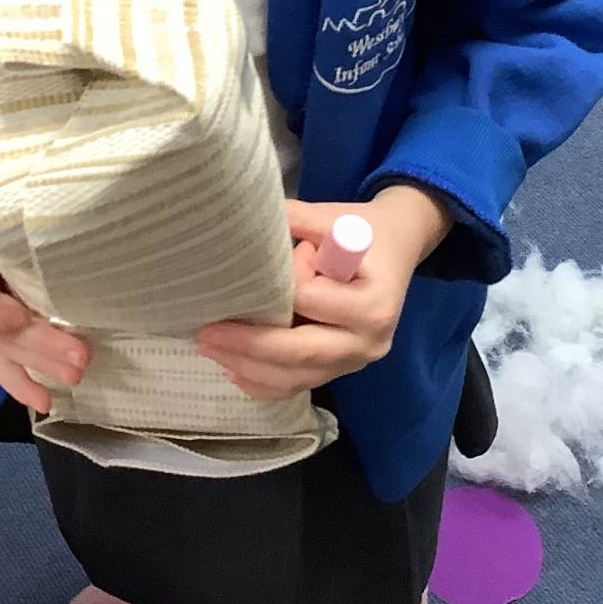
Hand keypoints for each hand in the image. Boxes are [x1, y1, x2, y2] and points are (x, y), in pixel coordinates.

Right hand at [0, 185, 89, 412]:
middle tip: (81, 357)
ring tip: (74, 379)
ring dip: (38, 366)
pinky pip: (2, 355)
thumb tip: (74, 213)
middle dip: (39, 347)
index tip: (18, 313)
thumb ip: (18, 215)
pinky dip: (22, 378)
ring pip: (3, 349)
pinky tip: (44, 401)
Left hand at [197, 185, 451, 400]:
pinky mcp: (340, 370)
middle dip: (248, 346)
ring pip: (295, 378)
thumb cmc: (364, 230)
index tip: (263, 267)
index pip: (312, 301)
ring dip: (248, 368)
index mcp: (373, 303)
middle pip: (301, 353)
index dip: (283, 286)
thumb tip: (244, 218)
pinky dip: (263, 384)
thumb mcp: (335, 217)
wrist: (397, 248)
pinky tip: (233, 369)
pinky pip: (298, 386)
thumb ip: (296, 219)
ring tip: (209, 348)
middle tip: (204, 334)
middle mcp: (368, 342)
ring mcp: (355, 362)